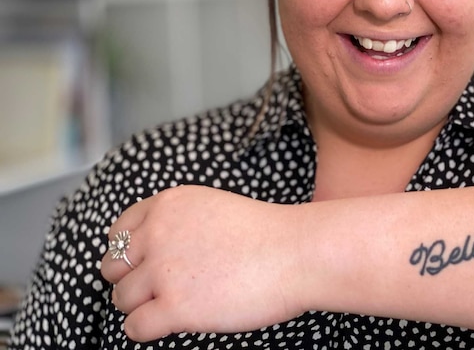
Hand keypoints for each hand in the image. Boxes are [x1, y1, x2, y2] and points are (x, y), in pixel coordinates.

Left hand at [100, 185, 308, 340]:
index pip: (119, 231)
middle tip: (158, 289)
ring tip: (172, 306)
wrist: (298, 253)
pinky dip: (146, 330)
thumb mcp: (214, 209)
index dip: (130, 253)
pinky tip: (168, 324)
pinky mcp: (174, 307)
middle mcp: (158, 233)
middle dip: (131, 280)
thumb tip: (153, 253)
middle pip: (113, 266)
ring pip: (121, 298)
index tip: (145, 265)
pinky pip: (134, 327)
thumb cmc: (270, 235)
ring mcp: (164, 271)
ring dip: (140, 306)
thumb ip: (179, 223)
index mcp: (169, 204)